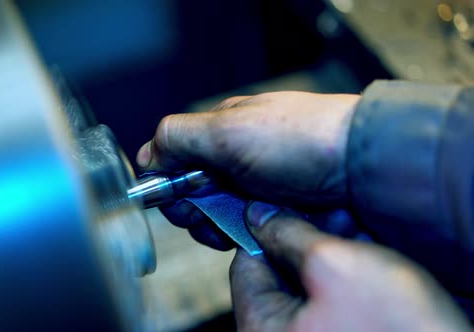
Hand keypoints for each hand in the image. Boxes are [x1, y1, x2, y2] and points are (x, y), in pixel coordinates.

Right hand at [136, 92, 359, 249]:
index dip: (171, 186)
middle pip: (196, 194)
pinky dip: (250, 233)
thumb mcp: (228, 130)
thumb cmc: (301, 140)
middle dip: (200, 212)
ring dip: (224, 225)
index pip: (175, 161)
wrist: (364, 166)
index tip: (181, 203)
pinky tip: (262, 230)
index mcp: (222, 130)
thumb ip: (179, 138)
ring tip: (246, 222)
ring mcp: (261, 183)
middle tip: (217, 215)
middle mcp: (239, 156)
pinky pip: (250, 227)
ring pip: (222, 216)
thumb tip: (146, 155)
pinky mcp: (282, 207)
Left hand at [232, 201, 470, 331]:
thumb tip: (258, 215)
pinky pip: (334, 305)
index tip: (292, 207)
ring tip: (362, 236)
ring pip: (310, 287)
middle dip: (308, 240)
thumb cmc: (397, 330)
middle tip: (339, 217)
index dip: (268, 228)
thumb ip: (289, 236)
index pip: (246, 263)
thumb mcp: (336, 267)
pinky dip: (349, 281)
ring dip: (333, 256)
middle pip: (279, 274)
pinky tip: (372, 262)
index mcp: (262, 327)